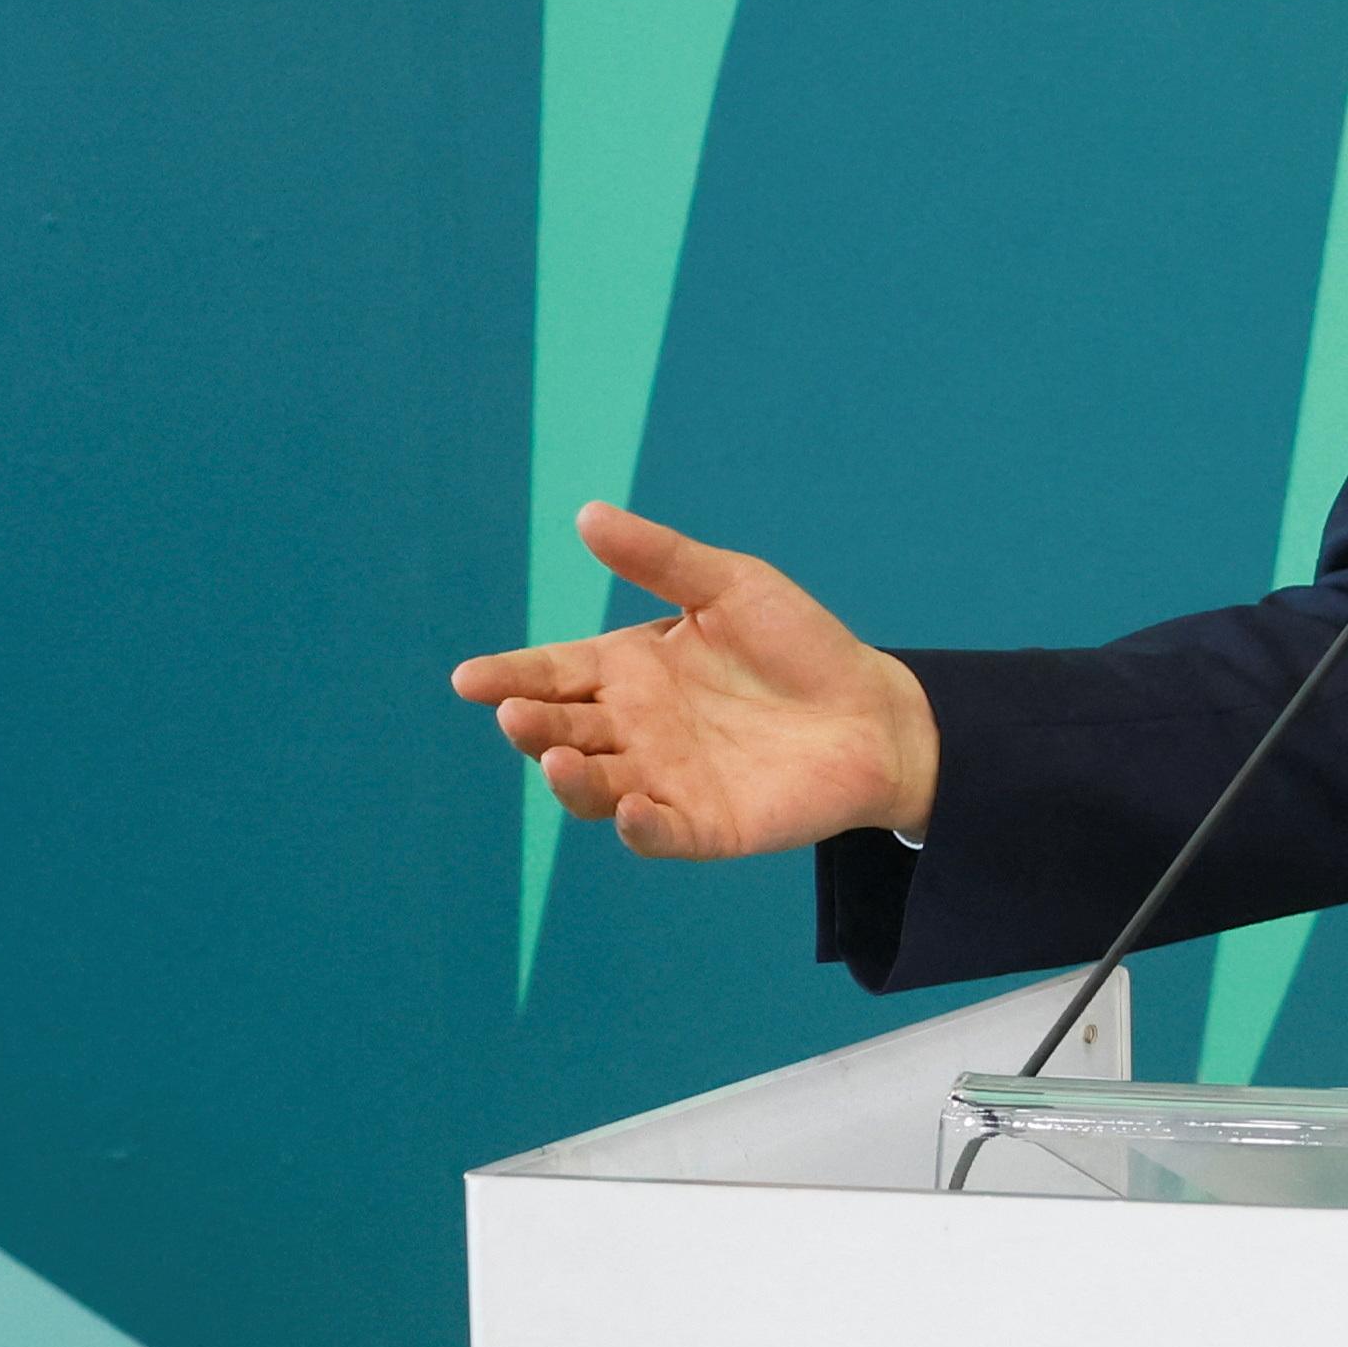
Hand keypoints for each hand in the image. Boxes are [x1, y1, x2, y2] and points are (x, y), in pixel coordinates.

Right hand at [451, 501, 938, 857]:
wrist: (877, 712)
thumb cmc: (799, 646)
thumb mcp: (732, 586)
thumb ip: (663, 559)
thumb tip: (588, 512)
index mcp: (625, 671)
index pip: (550, 674)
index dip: (509, 677)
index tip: (470, 678)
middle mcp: (631, 730)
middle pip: (561, 732)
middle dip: (531, 726)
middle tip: (515, 714)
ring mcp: (663, 780)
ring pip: (594, 789)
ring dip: (570, 780)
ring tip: (560, 760)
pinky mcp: (706, 825)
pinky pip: (660, 834)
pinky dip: (640, 827)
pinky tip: (633, 810)